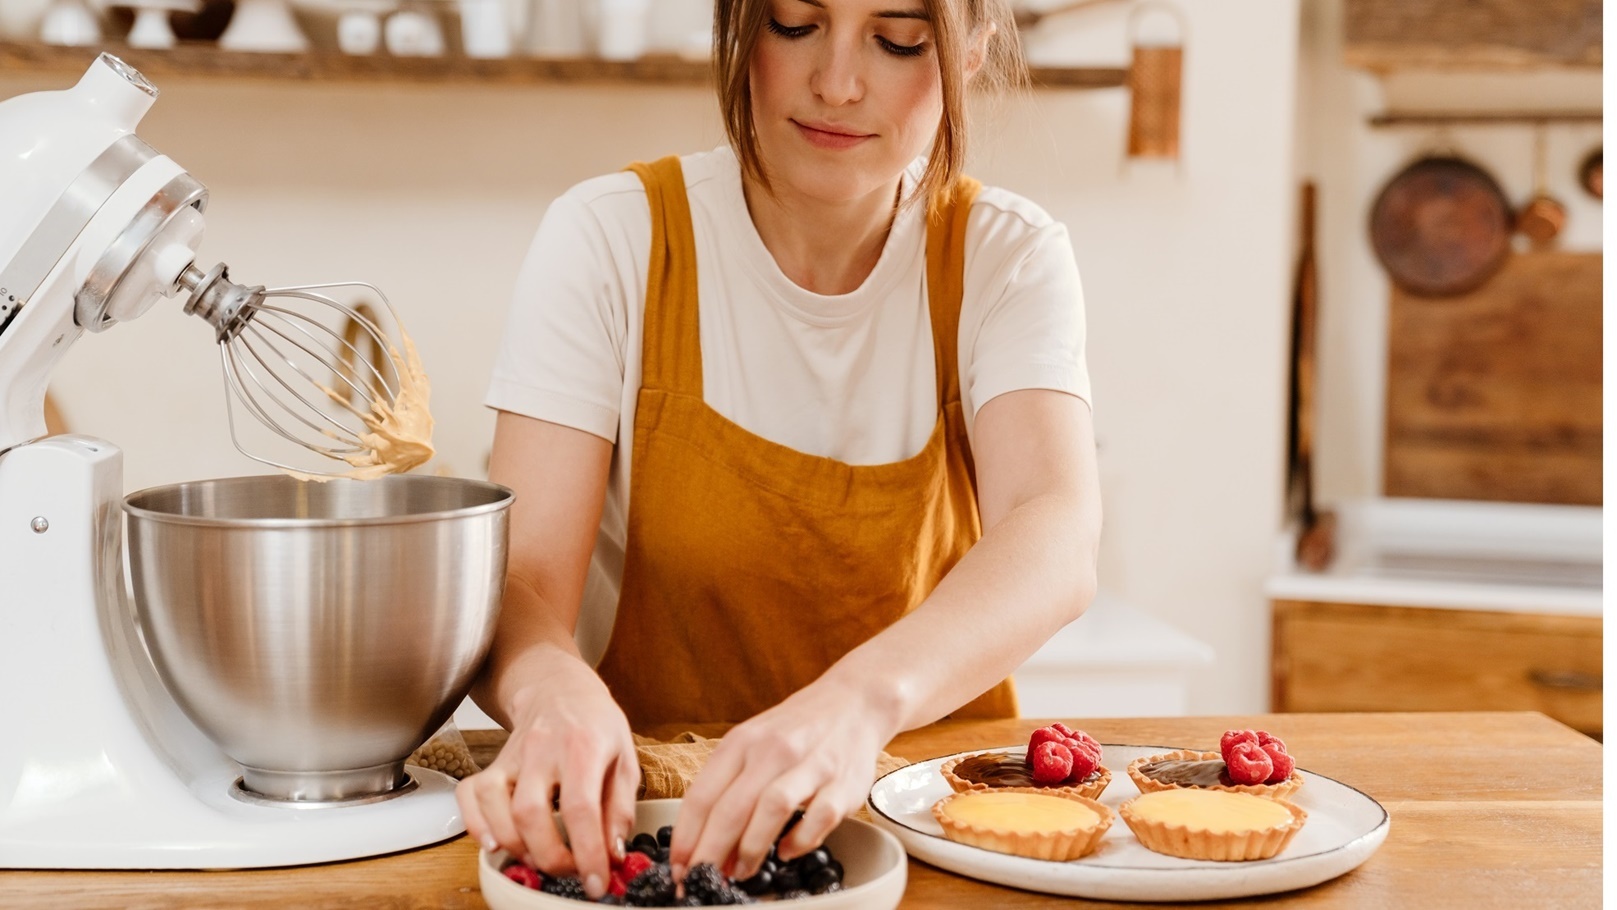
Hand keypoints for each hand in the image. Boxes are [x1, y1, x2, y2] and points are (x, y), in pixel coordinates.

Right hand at [456, 668, 640, 900]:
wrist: (560, 690)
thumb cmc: (596, 725)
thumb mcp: (625, 760)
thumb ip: (620, 809)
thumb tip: (613, 854)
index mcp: (584, 746)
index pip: (581, 807)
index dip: (587, 852)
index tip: (596, 881)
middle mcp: (542, 749)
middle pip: (531, 813)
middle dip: (549, 856)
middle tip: (570, 872)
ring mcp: (512, 755)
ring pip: (496, 807)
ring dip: (516, 847)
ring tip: (540, 858)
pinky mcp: (491, 763)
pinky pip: (470, 796)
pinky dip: (476, 826)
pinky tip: (497, 843)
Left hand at [667, 678, 897, 881]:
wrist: (852, 702)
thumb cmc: (795, 730)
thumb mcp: (752, 743)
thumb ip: (729, 786)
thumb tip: (706, 843)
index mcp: (743, 741)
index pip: (702, 795)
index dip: (685, 838)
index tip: (677, 867)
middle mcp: (774, 750)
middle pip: (732, 807)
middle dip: (710, 852)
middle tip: (699, 879)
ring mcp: (811, 765)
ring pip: (772, 808)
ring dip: (751, 848)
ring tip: (740, 872)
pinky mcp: (844, 783)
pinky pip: (820, 817)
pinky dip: (800, 840)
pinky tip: (787, 852)